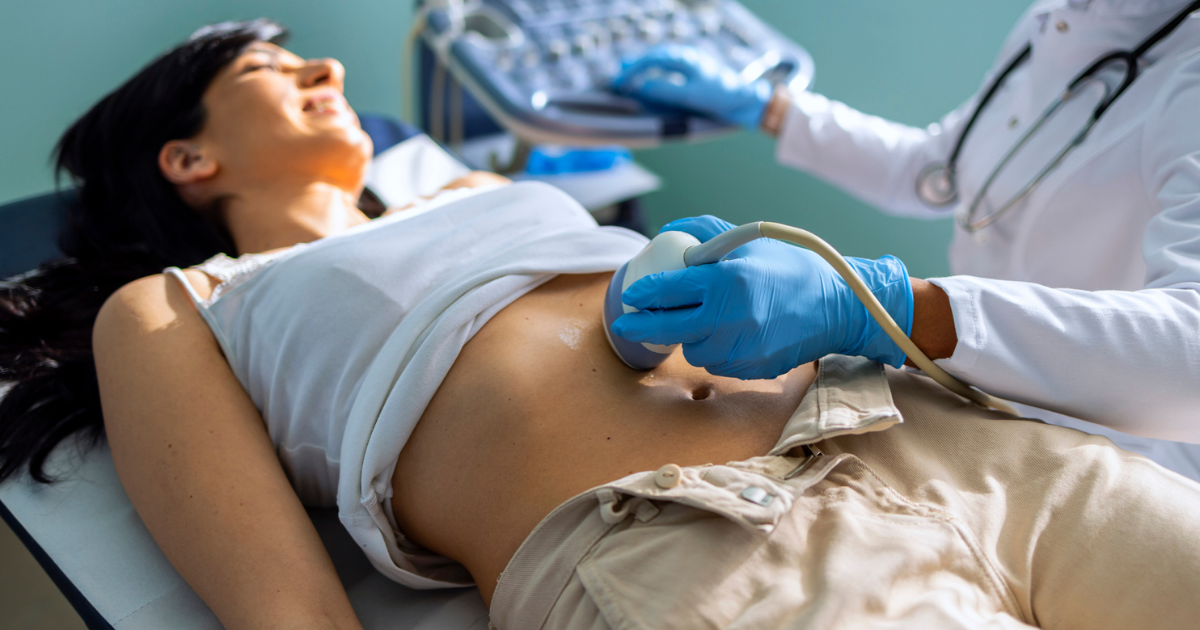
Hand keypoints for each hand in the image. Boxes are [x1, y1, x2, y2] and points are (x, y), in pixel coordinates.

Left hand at [610, 216, 913, 378]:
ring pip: (691, 349)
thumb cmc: (791, 269)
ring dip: (687, 336)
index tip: (631, 294)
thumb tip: (670, 232)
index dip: (643, 293)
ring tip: (700, 319)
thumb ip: (706, 233)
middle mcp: (728, 318)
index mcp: (725, 281)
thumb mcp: (749, 241)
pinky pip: (715, 363)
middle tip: (625, 324)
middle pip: (666, 328)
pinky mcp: (750, 369)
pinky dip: (712, 349)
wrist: (837, 306)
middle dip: (640, 326)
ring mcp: (739, 349)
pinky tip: (726, 332)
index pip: (667, 290)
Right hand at [612, 45, 772, 128]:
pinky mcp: (693, 74)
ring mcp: (690, 64)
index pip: (653, 59)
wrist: (746, 100)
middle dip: (634, 67)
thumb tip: (642, 87)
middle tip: (617, 79)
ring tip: (627, 77)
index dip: (634, 70)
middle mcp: (686, 57)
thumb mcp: (690, 95)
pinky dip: (654, 74)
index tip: (620, 82)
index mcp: (685, 57)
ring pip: (660, 62)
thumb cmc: (722, 95)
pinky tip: (648, 80)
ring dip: (643, 69)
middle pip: (654, 57)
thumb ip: (664, 90)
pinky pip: (668, 69)